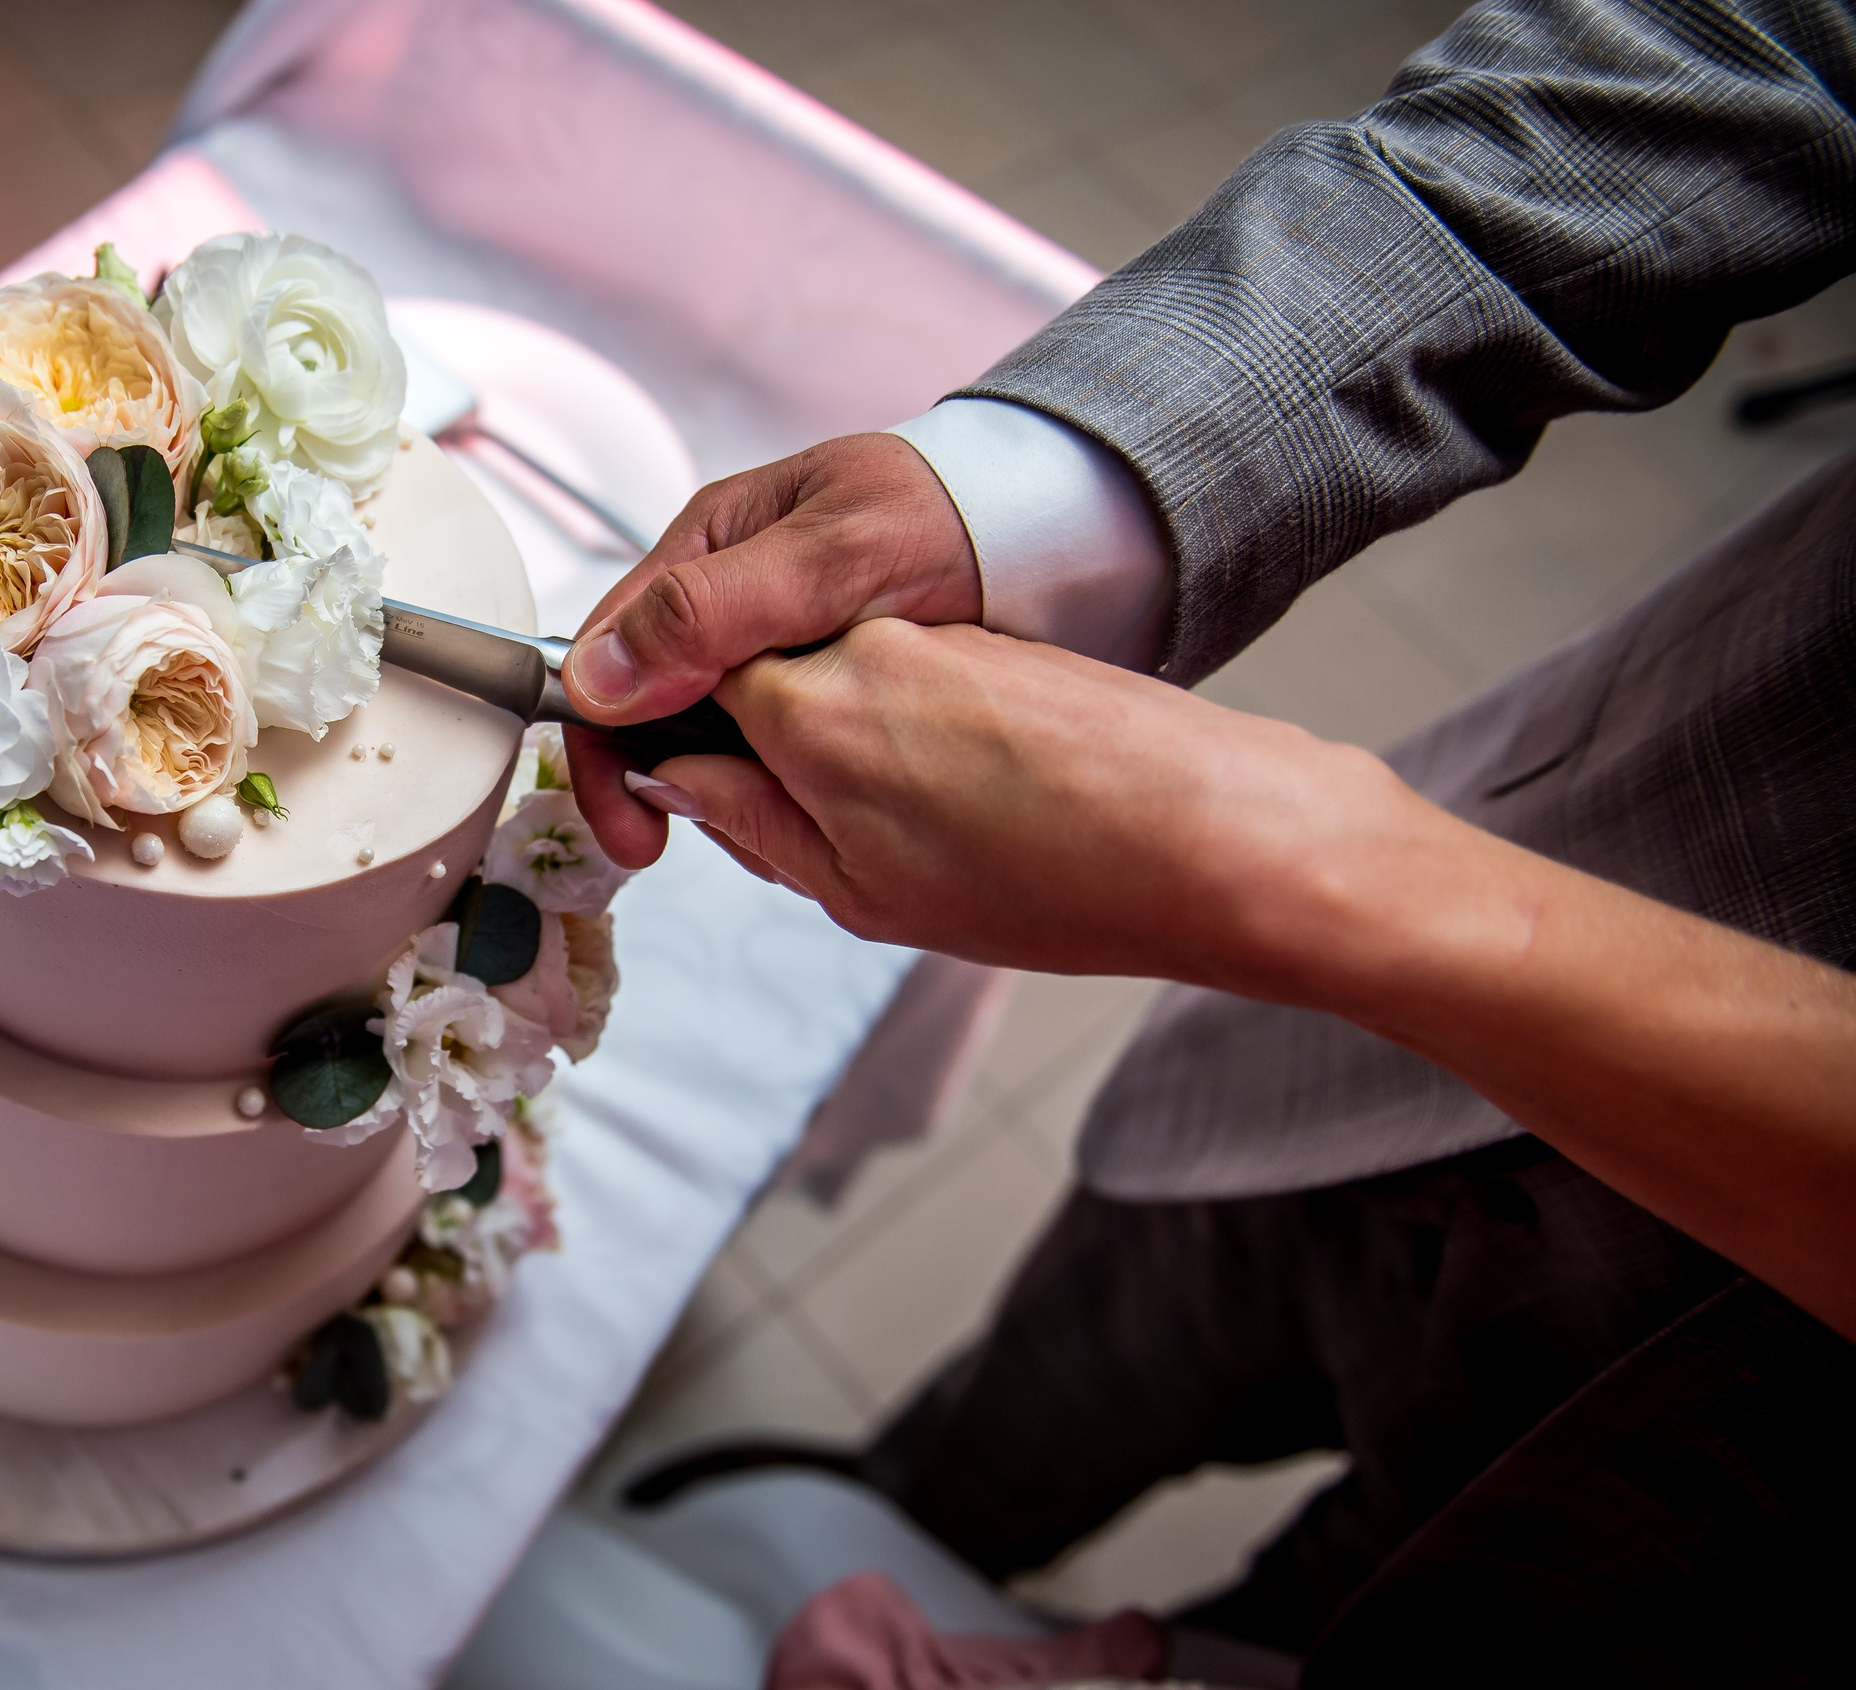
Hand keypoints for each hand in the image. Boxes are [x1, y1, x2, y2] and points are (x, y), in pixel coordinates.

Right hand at [560, 433, 978, 868]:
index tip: (629, 816)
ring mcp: (769, 650)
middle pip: (649, 709)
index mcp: (704, 550)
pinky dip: (777, 792)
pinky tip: (809, 816)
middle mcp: (724, 601)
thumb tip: (599, 676)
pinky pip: (769, 753)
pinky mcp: (819, 689)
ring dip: (722, 795)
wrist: (1039, 532)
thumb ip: (709, 612)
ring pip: (706, 741)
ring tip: (769, 835)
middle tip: (667, 845)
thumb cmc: (944, 515)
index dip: (603, 742)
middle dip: (661, 781)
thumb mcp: (823, 558)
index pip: (609, 654)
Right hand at [641, 620, 1855, 1347]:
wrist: (1223, 835)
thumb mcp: (864, 889)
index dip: (632, 763)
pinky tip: (948, 816)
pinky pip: (880, 682)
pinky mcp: (977, 645)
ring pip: (807, 687)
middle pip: (728, 685)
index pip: (654, 693)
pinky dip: (879, 742)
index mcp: (803, 699)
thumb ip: (751, 819)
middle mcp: (851, 639)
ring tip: (892, 845)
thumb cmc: (1060, 879)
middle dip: (729, 764)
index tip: (643, 821)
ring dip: (809, 757)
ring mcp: (919, 634)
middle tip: (786, 852)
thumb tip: (679, 780)